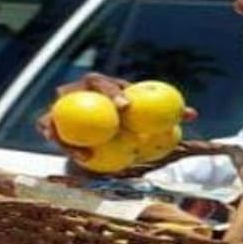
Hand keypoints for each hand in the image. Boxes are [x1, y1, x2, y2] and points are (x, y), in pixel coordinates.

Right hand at [35, 73, 197, 159]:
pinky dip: (64, 147)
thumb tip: (192, 114)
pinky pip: (53, 136)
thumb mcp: (142, 112)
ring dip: (65, 133)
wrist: (97, 119)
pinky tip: (83, 161)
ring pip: (55, 116)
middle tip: (109, 128)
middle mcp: (74, 91)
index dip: (113, 93)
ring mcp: (59, 108)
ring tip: (85, 154)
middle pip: (72, 93)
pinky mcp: (50, 126)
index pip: (104, 84)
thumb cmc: (125, 114)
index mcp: (98, 83)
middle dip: (81, 108)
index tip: (126, 108)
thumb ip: (165, 112)